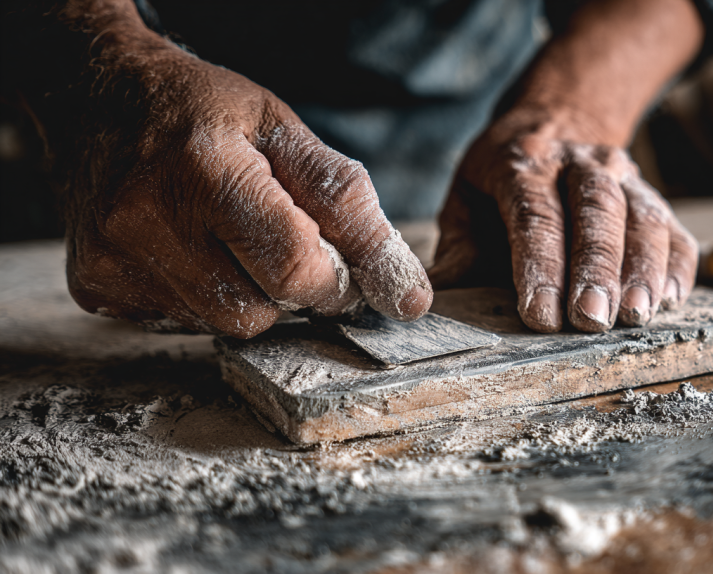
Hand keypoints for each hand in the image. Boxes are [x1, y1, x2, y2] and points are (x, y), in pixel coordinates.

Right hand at [63, 43, 430, 336]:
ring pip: (224, 326)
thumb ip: (352, 210)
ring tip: (228, 237)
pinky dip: (206, 297)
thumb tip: (407, 296)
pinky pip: (185, 324)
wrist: (95, 100)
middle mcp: (146, 222)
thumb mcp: (286, 133)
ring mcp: (114, 263)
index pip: (295, 268)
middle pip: (260, 311)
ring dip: (249, 294)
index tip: (339, 264)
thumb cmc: (203, 114)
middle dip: (290, 287)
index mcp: (203, 171)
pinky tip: (191, 250)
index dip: (334, 278)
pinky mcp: (98, 290)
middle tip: (277, 239)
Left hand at [429, 109, 698, 332]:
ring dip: (642, 269)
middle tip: (592, 319)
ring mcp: (624, 177)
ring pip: (642, 218)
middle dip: (596, 269)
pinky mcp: (652, 196)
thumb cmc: (503, 179)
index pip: (534, 216)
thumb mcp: (467, 197)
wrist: (558, 121)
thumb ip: (458, 247)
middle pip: (596, 213)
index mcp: (524, 165)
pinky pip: (675, 229)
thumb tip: (428, 302)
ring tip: (637, 315)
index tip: (539, 315)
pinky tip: (672, 299)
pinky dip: (678, 264)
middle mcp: (580, 165)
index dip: (538, 267)